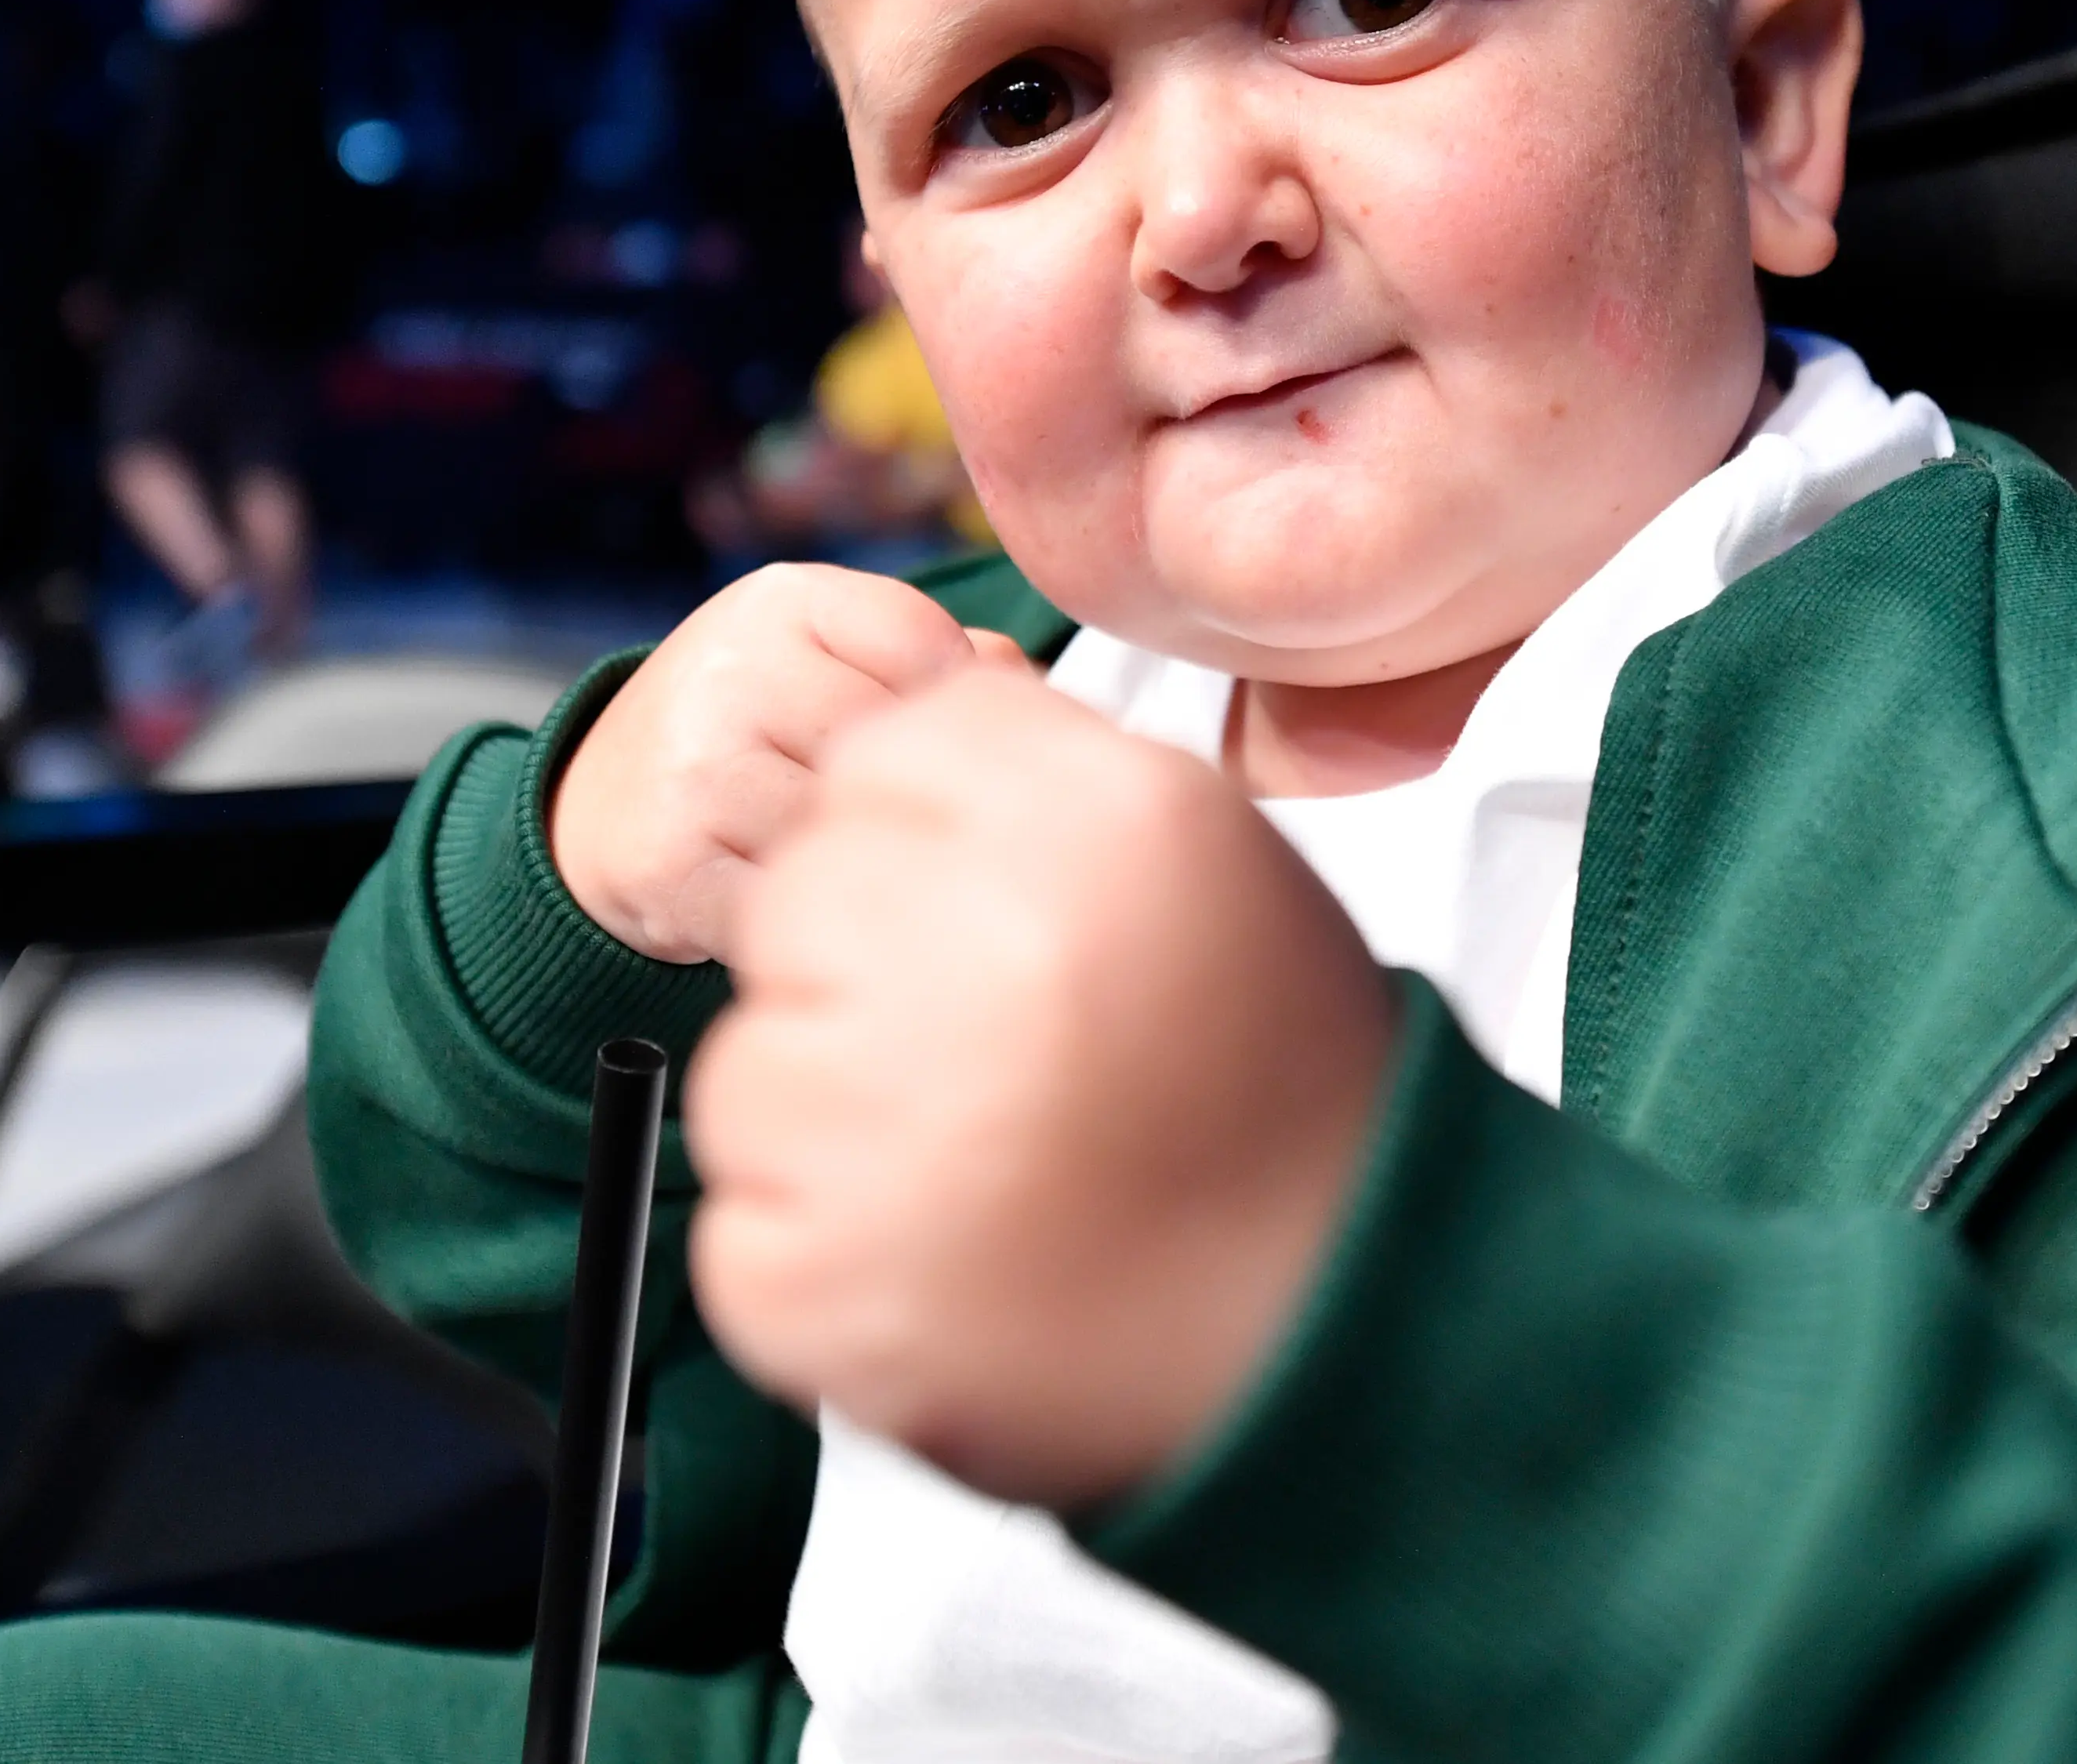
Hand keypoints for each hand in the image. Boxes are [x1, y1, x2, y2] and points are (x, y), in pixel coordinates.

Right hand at [547, 563, 1024, 963]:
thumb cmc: (747, 731)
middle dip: (911, 797)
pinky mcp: (673, 864)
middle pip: (896, 750)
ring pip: (852, 832)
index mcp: (785, 602)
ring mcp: (697, 767)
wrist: (600, 810)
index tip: (936, 750)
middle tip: (899, 823)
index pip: (930, 648)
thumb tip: (1036, 694)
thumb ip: (935, 660)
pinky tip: (809, 905)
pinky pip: (796, 905)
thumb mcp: (827, 658)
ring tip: (851, 862)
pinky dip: (816, 921)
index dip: (952, 715)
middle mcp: (733, 669)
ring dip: (868, 863)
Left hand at [686, 665, 1399, 1507]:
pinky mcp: (819, 1282)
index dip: (918, 849)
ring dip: (833, 1127)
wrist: (1330, 1333)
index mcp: (1100, 824)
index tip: (978, 926)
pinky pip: (746, 1229)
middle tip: (985, 1067)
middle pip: (796, 902)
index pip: (881, 758)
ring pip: (748, 1069)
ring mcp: (887, 1125)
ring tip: (981, 1177)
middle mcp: (989, 947)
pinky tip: (951, 1266)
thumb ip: (1044, 781)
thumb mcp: (1209, 864)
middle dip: (862, 979)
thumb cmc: (1273, 1097)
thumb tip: (883, 743)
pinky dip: (826, 1262)